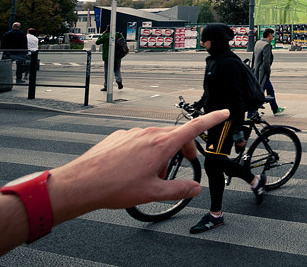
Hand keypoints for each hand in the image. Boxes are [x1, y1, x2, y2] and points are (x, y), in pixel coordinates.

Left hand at [47, 109, 229, 224]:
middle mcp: (148, 134)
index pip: (195, 127)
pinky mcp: (119, 137)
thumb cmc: (114, 186)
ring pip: (156, 140)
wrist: (82, 183)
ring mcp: (132, 134)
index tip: (223, 113)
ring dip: (161, 154)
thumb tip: (194, 189)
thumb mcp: (153, 193)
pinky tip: (132, 170)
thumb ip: (179, 190)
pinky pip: (139, 141)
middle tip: (184, 163)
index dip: (213, 119)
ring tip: (150, 175)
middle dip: (183, 149)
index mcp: (162, 144)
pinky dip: (143, 152)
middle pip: (176, 136)